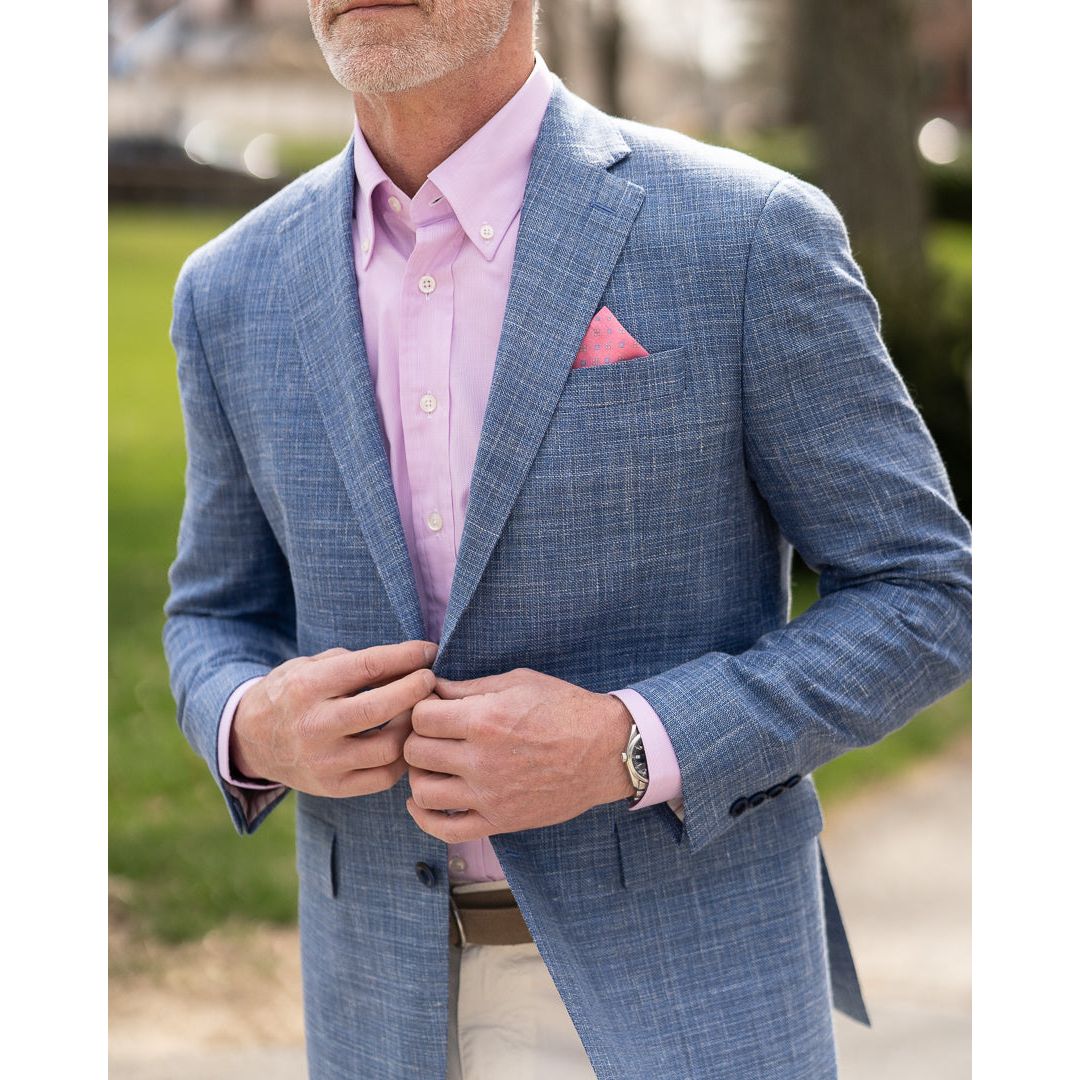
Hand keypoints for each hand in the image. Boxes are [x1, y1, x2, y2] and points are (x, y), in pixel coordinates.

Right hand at [230, 640, 437, 797]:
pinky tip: (406, 738)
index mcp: (306, 687)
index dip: (406, 656)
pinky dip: (403, 756)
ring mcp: (323, 761)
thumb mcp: (312, 665)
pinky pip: (384, 776)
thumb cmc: (293, 693)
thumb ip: (356, 663)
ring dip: (412, 726)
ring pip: (388, 747)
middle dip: (415, 690)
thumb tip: (410, 660)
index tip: (430, 651)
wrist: (251, 739)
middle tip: (430, 679)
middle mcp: (313, 726)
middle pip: (380, 708)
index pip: (368, 666)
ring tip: (419, 711)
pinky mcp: (333, 787)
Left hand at [403, 667, 634, 842]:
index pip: (420, 717)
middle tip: (432, 734)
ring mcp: (489, 796)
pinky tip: (424, 801)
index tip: (432, 708)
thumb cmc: (565, 708)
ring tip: (433, 764)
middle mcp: (481, 760)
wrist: (606, 750)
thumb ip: (470, 687)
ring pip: (423, 791)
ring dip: (419, 775)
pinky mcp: (500, 821)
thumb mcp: (518, 682)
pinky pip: (446, 829)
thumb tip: (433, 689)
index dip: (421, 708)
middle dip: (417, 738)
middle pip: (415, 752)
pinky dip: (425, 817)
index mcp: (484, 720)